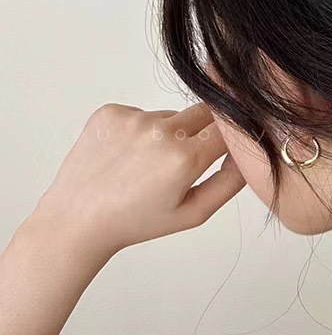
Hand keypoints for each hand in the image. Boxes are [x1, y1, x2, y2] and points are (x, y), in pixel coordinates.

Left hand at [29, 102, 245, 262]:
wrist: (78, 219)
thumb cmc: (136, 222)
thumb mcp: (194, 213)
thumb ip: (230, 183)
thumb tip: (249, 156)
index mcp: (184, 159)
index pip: (230, 128)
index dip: (233, 137)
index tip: (228, 147)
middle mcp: (160, 131)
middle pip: (206, 112)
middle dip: (205, 132)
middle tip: (186, 160)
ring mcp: (132, 119)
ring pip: (172, 115)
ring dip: (170, 133)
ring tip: (148, 165)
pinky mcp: (110, 112)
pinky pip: (142, 113)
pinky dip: (142, 130)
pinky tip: (128, 156)